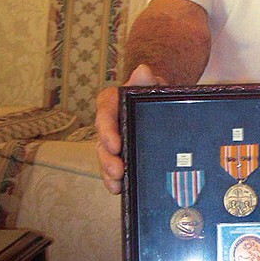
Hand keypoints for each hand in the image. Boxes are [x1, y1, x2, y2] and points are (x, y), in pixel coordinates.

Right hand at [95, 65, 163, 193]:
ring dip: (109, 173)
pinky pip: (113, 168)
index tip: (115, 144)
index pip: (105, 115)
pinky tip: (119, 189)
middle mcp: (108, 124)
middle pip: (102, 142)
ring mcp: (113, 141)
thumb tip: (143, 71)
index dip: (107, 131)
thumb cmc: (150, 92)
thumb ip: (144, 79)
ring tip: (117, 183)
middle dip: (107, 158)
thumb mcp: (149, 82)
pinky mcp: (120, 155)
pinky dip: (114, 180)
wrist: (157, 101)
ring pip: (105, 158)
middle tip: (118, 170)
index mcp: (111, 103)